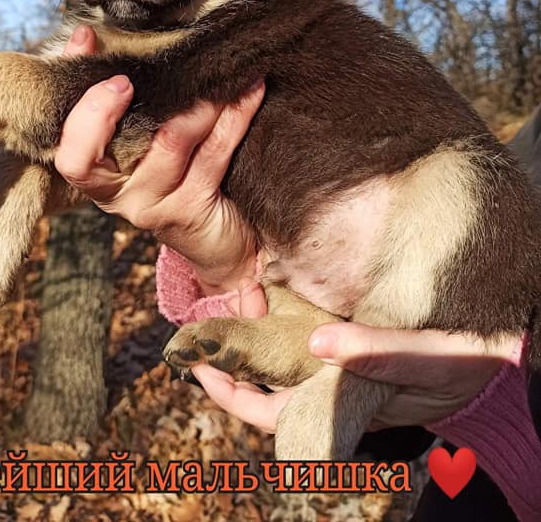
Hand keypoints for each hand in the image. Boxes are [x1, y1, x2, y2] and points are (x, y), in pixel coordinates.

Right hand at [54, 24, 264, 294]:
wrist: (222, 241)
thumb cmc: (174, 172)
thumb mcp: (137, 135)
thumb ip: (107, 90)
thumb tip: (84, 34)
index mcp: (96, 176)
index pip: (70, 156)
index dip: (85, 117)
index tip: (114, 79)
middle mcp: (117, 197)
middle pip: (101, 156)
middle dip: (113, 108)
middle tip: (139, 72)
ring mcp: (153, 208)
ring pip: (170, 141)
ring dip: (197, 99)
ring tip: (220, 68)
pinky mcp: (192, 211)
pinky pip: (214, 153)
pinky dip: (235, 115)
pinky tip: (252, 89)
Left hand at [193, 304, 519, 432]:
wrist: (498, 344)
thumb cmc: (467, 358)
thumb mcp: (430, 357)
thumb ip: (380, 354)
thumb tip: (319, 342)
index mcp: (345, 403)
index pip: (271, 414)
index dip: (231, 395)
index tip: (196, 364)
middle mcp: (334, 384)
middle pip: (266, 382)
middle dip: (233, 354)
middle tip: (204, 318)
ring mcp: (340, 360)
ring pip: (281, 354)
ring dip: (256, 328)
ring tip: (233, 293)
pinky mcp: (350, 334)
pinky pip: (304, 328)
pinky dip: (284, 310)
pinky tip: (273, 281)